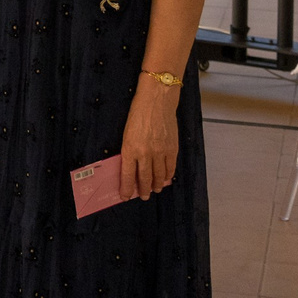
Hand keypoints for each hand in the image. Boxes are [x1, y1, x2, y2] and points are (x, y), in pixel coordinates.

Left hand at [120, 84, 180, 200]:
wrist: (157, 101)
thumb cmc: (138, 114)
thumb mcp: (127, 133)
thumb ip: (129, 150)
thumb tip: (131, 165)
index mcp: (130, 149)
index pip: (127, 175)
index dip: (126, 188)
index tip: (125, 196)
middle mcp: (145, 153)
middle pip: (144, 178)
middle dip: (143, 190)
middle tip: (143, 197)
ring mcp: (160, 152)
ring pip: (158, 175)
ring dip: (156, 185)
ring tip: (154, 190)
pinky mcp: (172, 148)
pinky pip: (170, 167)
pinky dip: (168, 175)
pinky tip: (165, 179)